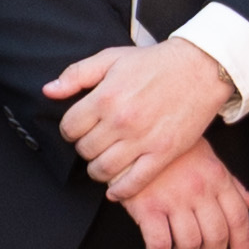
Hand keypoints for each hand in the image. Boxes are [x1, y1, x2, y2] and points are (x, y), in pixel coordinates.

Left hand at [45, 40, 237, 200]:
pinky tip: (115, 189)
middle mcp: (121, 121)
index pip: (69, 128)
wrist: (200, 68)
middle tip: (94, 143)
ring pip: (103, 169)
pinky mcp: (163, 153)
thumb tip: (49, 90)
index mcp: (105, 97)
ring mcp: (142, 139)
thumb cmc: (155, 63)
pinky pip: (133, 182)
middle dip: (85, 148)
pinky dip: (120, 190)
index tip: (78, 129)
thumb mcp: (111, 58)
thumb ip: (77, 74)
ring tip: (103, 162)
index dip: (70, 130)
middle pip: (85, 150)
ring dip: (98, 170)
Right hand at [120, 146, 248, 248]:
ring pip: (190, 244)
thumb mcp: (207, 158)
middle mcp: (199, 189)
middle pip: (216, 236)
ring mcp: (173, 199)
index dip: (242, 244)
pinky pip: (159, 244)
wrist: (134, 134)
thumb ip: (231, 183)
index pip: (238, 217)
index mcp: (217, 177)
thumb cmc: (170, 147)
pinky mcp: (147, 207)